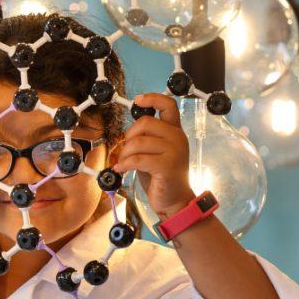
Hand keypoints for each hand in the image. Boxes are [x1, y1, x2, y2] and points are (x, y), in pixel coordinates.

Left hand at [113, 93, 194, 215]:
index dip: (152, 98)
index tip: (137, 100)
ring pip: (138, 142)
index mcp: (175, 130)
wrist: (175, 200)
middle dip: (129, 136)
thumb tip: (127, 132)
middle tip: (125, 150)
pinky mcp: (167, 166)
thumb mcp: (156, 151)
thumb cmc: (161, 175)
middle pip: (145, 122)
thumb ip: (147, 137)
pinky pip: (137, 159)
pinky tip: (121, 169)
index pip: (168, 104)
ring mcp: (174, 151)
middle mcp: (177, 137)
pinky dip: (124, 164)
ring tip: (123, 163)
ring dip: (124, 153)